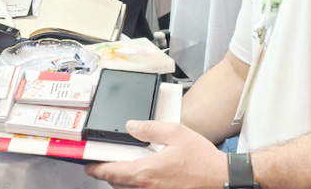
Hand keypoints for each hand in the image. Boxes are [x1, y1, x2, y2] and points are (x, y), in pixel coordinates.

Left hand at [85, 121, 227, 188]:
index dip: (97, 169)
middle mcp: (149, 188)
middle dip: (108, 176)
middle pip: (117, 185)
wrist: (220, 178)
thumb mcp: (175, 133)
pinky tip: (143, 178)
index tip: (89, 167)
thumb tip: (131, 127)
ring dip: (121, 183)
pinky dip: (136, 187)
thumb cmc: (201, 159)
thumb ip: (150, 128)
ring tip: (121, 171)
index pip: (113, 172)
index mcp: (147, 171)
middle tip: (104, 166)